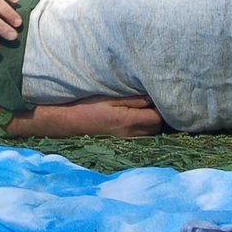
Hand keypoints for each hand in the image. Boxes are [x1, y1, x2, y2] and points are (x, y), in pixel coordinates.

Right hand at [17, 96, 163, 137]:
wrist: (68, 120)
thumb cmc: (88, 104)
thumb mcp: (110, 97)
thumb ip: (134, 98)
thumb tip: (154, 97)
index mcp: (128, 122)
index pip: (157, 117)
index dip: (163, 106)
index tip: (162, 93)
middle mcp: (130, 134)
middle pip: (157, 126)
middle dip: (160, 113)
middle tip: (157, 97)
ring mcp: (125, 139)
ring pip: (149, 131)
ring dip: (152, 119)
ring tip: (148, 105)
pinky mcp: (120, 139)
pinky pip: (140, 134)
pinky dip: (144, 124)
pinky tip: (139, 114)